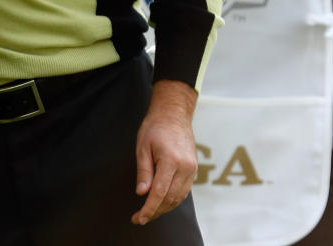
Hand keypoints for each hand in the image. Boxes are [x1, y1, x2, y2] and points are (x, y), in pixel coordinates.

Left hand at [132, 80, 198, 225]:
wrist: (173, 113)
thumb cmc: (155, 127)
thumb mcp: (142, 146)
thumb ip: (144, 171)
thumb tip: (142, 193)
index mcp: (171, 160)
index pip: (159, 192)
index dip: (148, 208)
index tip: (138, 218)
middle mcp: (185, 167)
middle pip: (170, 199)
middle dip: (154, 211)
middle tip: (139, 218)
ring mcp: (192, 169)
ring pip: (178, 198)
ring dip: (164, 208)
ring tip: (148, 212)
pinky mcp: (194, 169)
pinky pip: (183, 190)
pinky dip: (172, 199)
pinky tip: (161, 202)